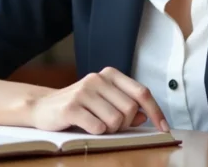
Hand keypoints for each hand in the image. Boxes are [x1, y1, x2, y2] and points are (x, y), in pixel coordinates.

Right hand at [28, 67, 168, 134]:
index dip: (156, 112)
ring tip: (95, 125)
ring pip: (116, 121)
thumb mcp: (104, 101)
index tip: (164, 128)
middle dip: (125, 125)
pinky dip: (96, 133)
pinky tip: (85, 127)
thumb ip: (125, 105)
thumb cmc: (79, 106)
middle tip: (110, 126)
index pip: (142, 92)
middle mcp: (98, 78)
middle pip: (130, 110)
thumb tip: (146, 116)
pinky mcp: (72, 107)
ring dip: (109, 130)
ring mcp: (84, 91)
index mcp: (110, 74)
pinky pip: (98, 128)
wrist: (42, 107)